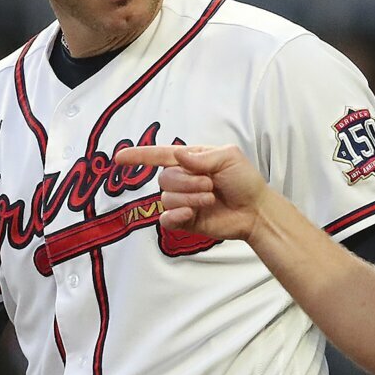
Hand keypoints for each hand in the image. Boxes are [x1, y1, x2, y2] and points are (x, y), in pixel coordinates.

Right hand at [114, 143, 269, 239]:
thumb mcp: (228, 158)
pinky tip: (189, 214)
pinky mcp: (184, 220)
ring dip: (190, 198)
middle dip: (188, 182)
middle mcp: (182, 179)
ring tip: (210, 199)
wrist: (255, 210)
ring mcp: (182, 201)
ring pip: (167, 197)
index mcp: (189, 160)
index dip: (138, 156)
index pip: (158, 155)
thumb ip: (200, 157)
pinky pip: (166, 218)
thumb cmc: (244, 181)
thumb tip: (176, 154)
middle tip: (211, 186)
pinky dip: (175, 215)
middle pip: (164, 178)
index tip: (119, 158)